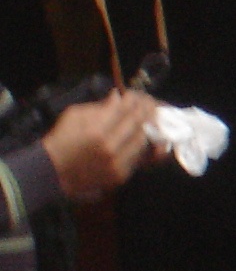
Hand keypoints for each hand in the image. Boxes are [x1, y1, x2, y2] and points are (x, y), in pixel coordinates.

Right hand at [42, 89, 158, 199]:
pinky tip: (139, 135)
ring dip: (147, 127)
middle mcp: (110, 148)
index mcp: (97, 131)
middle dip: (145, 110)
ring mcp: (117, 163)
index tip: (134, 95)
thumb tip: (117, 97)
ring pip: (143, 140)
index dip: (134, 99)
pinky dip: (140, 144)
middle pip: (139, 124)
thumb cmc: (62, 140)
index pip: (126, 110)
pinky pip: (138, 156)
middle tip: (146, 104)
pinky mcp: (120, 175)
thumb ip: (99, 106)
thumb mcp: (74, 116)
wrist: (53, 171)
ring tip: (145, 118)